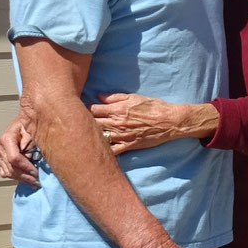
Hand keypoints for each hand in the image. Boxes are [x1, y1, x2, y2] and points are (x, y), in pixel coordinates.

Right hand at [0, 116, 38, 184]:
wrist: (22, 122)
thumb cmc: (29, 125)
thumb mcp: (32, 129)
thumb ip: (29, 141)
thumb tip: (28, 156)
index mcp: (6, 138)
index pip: (14, 158)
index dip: (26, 167)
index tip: (37, 173)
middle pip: (11, 168)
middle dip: (26, 177)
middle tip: (38, 182)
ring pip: (8, 173)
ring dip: (22, 179)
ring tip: (35, 183)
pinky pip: (6, 173)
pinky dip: (17, 178)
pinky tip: (27, 180)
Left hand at [89, 94, 211, 154]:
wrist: (169, 121)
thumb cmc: (152, 106)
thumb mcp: (133, 97)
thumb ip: (114, 97)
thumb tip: (98, 96)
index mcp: (117, 109)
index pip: (92, 110)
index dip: (84, 109)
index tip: (81, 110)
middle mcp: (117, 123)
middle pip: (92, 124)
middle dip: (84, 123)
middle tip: (79, 123)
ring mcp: (122, 136)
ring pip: (99, 138)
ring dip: (91, 136)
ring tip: (84, 136)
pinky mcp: (128, 146)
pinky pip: (111, 151)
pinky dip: (103, 151)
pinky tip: (97, 149)